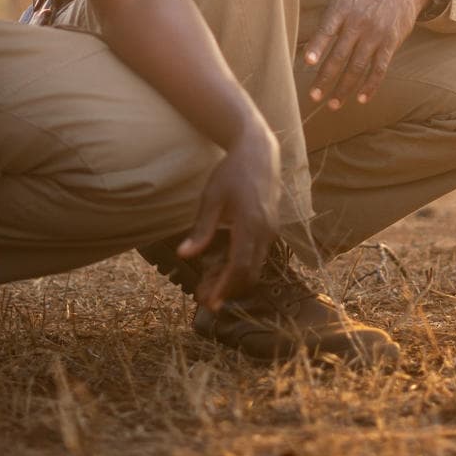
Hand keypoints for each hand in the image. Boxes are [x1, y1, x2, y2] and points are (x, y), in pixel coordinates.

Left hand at [176, 116, 279, 309]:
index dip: (225, 288)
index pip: (240, 266)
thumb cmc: (232, 172)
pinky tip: (223, 269)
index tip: (210, 303)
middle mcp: (266, 231)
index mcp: (250, 224)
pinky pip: (258, 256)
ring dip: (235, 281)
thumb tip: (184, 255)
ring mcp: (271, 230)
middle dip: (228, 290)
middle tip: (205, 301)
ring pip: (255, 267)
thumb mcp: (212, 197)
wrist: (259, 152)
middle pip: (250, 273)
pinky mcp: (271, 229)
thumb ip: (201, 229)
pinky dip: (242, 268)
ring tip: (209, 288)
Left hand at [302, 0, 427, 108]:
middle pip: (339, 55)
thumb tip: (310, 47)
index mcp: (342, 9)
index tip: (308, 62)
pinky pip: (379, 69)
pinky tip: (361, 99)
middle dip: (325, 78)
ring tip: (333, 104)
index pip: (326, 30)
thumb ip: (330, 19)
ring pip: (357, 67)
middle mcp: (358, 22)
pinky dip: (370, 86)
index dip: (317, 46)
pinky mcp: (391, 43)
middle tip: (314, 96)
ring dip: (344, 88)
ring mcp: (375, 34)